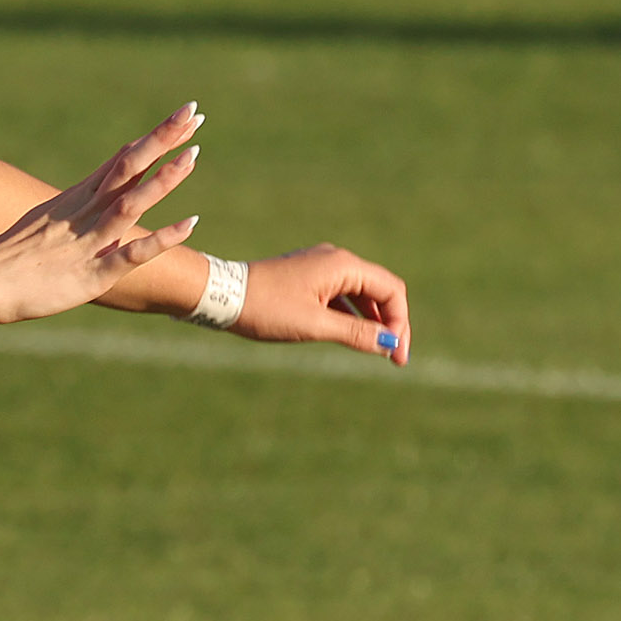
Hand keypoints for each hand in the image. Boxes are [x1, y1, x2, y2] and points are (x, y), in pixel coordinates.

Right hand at [0, 106, 202, 325]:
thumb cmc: (10, 257)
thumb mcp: (45, 221)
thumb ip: (76, 207)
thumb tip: (98, 193)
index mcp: (76, 199)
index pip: (122, 160)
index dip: (154, 139)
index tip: (183, 116)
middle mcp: (85, 213)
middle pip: (128, 169)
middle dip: (162, 140)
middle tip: (192, 112)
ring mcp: (88, 242)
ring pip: (131, 203)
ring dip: (163, 180)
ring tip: (193, 155)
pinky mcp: (91, 275)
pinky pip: (131, 254)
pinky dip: (161, 239)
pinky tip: (189, 223)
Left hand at [234, 244, 411, 364]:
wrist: (220, 295)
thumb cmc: (266, 308)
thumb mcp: (315, 325)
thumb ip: (355, 333)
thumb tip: (388, 344)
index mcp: (343, 265)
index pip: (391, 290)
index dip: (399, 324)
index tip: (396, 356)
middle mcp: (336, 260)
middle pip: (380, 290)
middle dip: (390, 324)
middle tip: (394, 359)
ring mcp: (320, 267)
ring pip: (360, 294)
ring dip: (371, 322)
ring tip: (376, 352)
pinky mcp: (307, 277)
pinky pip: (341, 296)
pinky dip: (351, 316)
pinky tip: (352, 337)